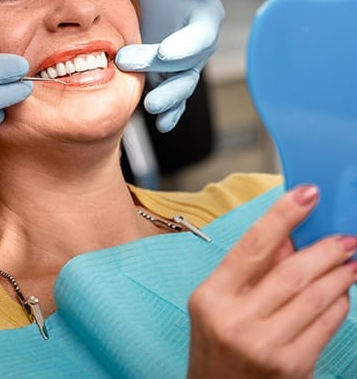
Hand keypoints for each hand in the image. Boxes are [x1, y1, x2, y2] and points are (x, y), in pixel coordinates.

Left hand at [115, 0, 224, 131]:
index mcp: (203, 17)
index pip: (200, 36)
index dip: (186, 46)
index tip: (165, 52)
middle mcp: (195, 45)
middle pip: (187, 65)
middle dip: (162, 69)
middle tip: (127, 63)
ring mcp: (180, 65)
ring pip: (181, 86)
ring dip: (170, 99)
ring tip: (152, 107)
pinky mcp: (164, 77)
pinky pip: (172, 98)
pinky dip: (170, 113)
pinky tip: (162, 124)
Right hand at [187, 185, 356, 378]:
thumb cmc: (216, 344)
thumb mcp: (219, 301)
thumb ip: (251, 268)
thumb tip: (290, 235)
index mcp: (212, 296)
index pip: (252, 246)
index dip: (282, 215)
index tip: (307, 194)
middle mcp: (236, 320)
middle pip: (291, 272)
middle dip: (325, 250)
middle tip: (345, 237)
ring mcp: (265, 346)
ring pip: (315, 298)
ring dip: (339, 275)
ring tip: (350, 260)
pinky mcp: (292, 368)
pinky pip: (325, 325)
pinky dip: (339, 304)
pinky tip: (342, 292)